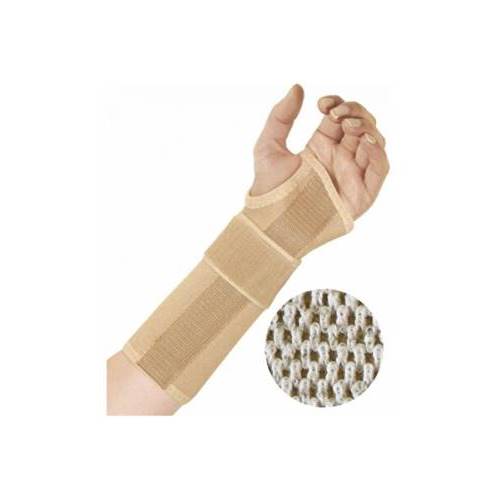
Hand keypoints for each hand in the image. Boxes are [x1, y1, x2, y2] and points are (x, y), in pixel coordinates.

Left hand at [252, 85, 388, 218]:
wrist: (272, 221)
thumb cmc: (268, 189)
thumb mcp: (268, 146)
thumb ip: (281, 117)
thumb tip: (297, 87)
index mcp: (322, 146)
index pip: (341, 117)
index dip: (338, 103)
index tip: (322, 104)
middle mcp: (340, 158)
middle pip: (362, 126)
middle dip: (354, 111)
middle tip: (335, 113)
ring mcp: (352, 175)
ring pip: (374, 143)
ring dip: (367, 127)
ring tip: (348, 124)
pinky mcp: (361, 194)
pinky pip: (380, 169)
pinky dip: (378, 152)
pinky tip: (366, 140)